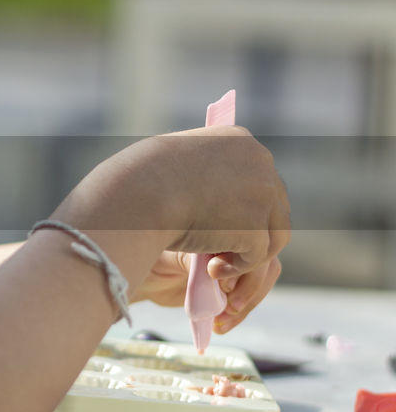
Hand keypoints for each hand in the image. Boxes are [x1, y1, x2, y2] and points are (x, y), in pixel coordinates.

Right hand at [57, 126, 289, 270]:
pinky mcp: (256, 227)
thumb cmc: (142, 179)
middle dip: (250, 232)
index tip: (220, 223)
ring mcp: (263, 195)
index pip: (257, 179)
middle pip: (272, 207)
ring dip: (247, 253)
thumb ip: (203, 172)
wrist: (139, 194)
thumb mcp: (179, 161)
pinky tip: (210, 270)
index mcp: (240, 141)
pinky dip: (236, 268)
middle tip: (221, 250)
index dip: (242, 206)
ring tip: (215, 264)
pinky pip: (257, 257)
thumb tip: (212, 192)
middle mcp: (261, 162)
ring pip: (272, 234)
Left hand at [132, 250, 282, 334]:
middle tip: (229, 307)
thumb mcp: (172, 257)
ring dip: (245, 306)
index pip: (250, 241)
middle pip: (264, 262)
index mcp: (223, 226)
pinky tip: (220, 326)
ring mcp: (238, 264)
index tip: (223, 284)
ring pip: (261, 282)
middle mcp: (236, 241)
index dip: (244, 265)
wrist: (147, 278)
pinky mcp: (235, 285)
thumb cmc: (154, 258)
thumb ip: (195, 260)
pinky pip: (249, 299)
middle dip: (250, 288)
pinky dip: (239, 315)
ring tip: (221, 322)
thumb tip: (215, 271)